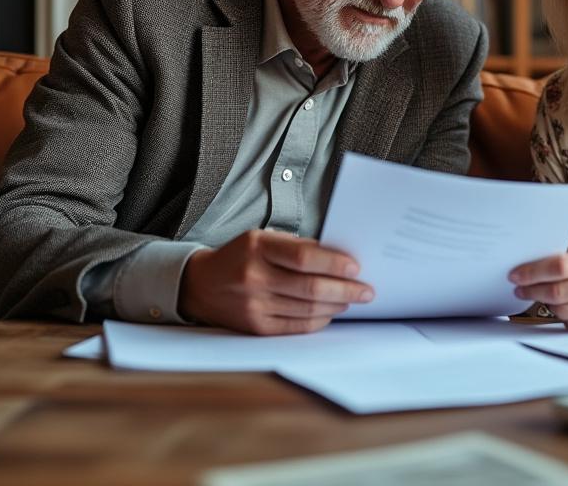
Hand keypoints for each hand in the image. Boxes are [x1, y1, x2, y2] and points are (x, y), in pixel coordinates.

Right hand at [177, 228, 372, 334]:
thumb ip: (297, 247)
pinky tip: (331, 313)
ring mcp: (254, 306)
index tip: (356, 267)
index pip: (304, 258)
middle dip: (346, 290)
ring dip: (336, 306)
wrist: (200, 285)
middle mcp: (254, 278)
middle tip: (366, 291)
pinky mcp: (256, 327)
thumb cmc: (240, 257)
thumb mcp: (263, 240)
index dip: (335, 264)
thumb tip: (340, 259)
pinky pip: (297, 327)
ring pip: (307, 310)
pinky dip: (319, 320)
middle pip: (310, 288)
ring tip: (352, 299)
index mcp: (257, 249)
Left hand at [508, 247, 567, 332]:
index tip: (516, 274)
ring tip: (542, 297)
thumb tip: (537, 269)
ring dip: (546, 305)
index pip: (559, 266)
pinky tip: (563, 309)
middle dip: (532, 290)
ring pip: (562, 310)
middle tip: (520, 289)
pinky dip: (564, 317)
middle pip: (557, 291)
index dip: (533, 271)